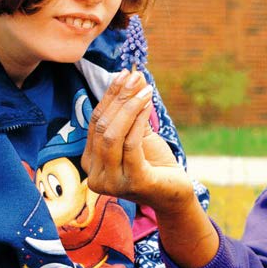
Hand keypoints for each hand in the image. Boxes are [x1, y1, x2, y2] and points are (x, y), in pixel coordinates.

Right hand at [82, 70, 194, 210]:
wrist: (175, 192)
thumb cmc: (154, 163)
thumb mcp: (137, 134)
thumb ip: (129, 111)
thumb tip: (129, 76)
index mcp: (91, 163)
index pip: (94, 123)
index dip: (109, 97)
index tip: (124, 75)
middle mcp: (96, 176)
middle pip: (102, 128)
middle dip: (119, 98)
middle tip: (135, 77)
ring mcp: (112, 183)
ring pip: (113, 135)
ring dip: (129, 107)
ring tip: (145, 89)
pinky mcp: (133, 183)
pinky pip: (131, 145)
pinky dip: (138, 122)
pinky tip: (147, 106)